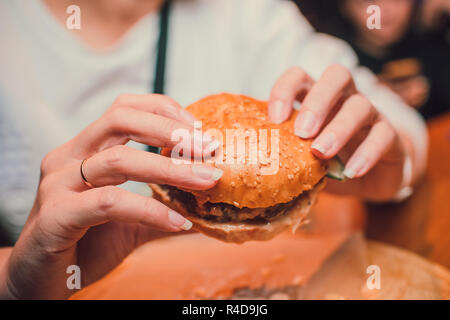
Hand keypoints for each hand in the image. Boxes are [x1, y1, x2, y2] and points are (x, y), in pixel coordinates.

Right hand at [0, 94, 221, 298]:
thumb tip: (209, 208)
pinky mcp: (56, 216)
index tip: (199, 129)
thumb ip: (164, 209)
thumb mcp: (132, 222)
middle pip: (120, 120)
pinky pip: (109, 203)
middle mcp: (68, 158)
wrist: (41, 281)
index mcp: (85, 150)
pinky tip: (177, 223)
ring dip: (170, 169)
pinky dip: (149, 211)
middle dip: (171, 131)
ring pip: (118, 160)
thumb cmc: (85, 244)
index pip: (124, 109)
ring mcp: (58, 184)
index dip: (164, 111)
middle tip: (208, 148)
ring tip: (206, 180)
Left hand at [268, 65, 408, 200]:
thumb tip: (252, 164)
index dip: (285, 90)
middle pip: (337, 76)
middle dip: (317, 101)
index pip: (299, 77)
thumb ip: (285, 152)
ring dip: (339, 128)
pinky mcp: (390, 135)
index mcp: (316, 97)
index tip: (274, 119)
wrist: (368, 178)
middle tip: (302, 131)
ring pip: (361, 105)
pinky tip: (351, 171)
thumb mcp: (302, 156)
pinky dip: (367, 152)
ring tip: (321, 153)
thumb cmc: (327, 162)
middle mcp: (344, 98)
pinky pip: (383, 135)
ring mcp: (369, 114)